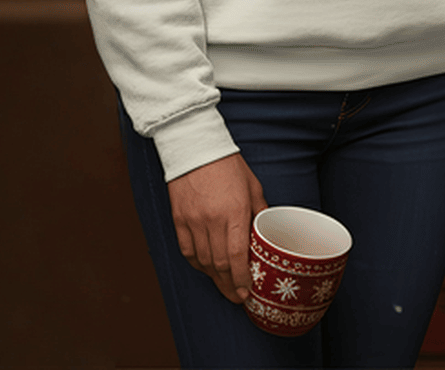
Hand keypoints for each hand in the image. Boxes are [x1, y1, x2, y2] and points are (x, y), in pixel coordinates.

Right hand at [167, 152, 267, 303]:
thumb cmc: (228, 165)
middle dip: (229, 285)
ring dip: (213, 277)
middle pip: (218, 264)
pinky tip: (206, 269)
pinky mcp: (178, 219)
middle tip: (237, 297)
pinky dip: (197, 263)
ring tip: (224, 286)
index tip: (247, 292)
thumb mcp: (252, 186)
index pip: (236, 255)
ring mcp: (192, 221)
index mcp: (233, 212)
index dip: (241, 279)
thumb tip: (266, 234)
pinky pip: (186, 250)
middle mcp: (211, 220)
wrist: (195, 147)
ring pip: (202, 261)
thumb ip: (259, 212)